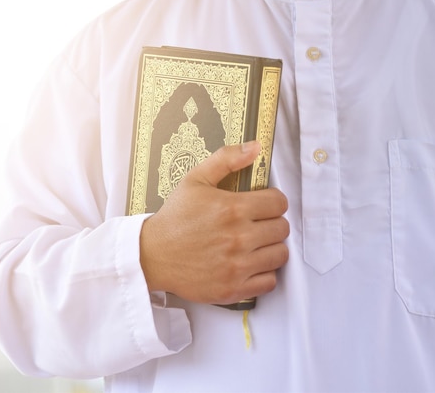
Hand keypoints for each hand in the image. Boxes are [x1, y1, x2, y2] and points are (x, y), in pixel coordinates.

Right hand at [139, 141, 289, 304]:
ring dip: (271, 248)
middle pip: (282, 228)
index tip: (263, 206)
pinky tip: (250, 264)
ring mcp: (237, 265)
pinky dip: (264, 273)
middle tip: (256, 224)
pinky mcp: (233, 288)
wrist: (151, 255)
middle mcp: (238, 237)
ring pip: (280, 255)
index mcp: (232, 208)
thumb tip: (255, 147)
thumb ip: (226, 159)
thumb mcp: (194, 180)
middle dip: (272, 223)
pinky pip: (269, 282)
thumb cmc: (174, 218)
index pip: (279, 203)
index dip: (273, 201)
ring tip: (255, 244)